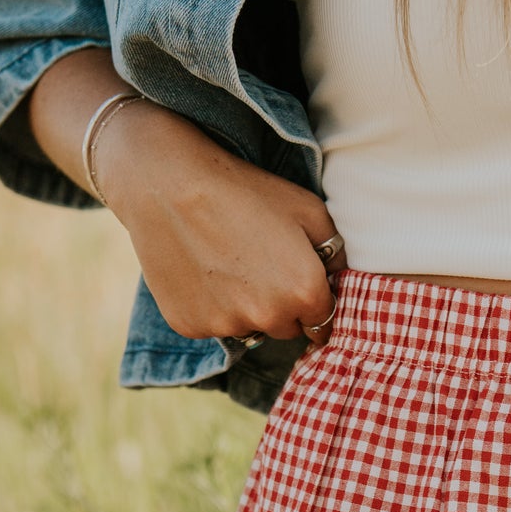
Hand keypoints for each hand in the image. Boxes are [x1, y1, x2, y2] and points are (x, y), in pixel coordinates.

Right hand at [94, 99, 346, 345]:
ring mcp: (226, 326)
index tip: (300, 282)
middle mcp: (268, 319)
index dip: (315, 302)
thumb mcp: (309, 209)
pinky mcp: (190, 326)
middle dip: (282, 306)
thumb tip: (341, 281)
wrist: (168, 183)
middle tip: (260, 264)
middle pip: (287, 328)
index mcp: (304, 293)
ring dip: (246, 309)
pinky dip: (211, 307)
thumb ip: (336, 253)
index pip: (324, 322)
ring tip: (228, 263)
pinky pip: (213, 325)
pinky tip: (202, 270)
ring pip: (249, 328)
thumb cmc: (245, 190)